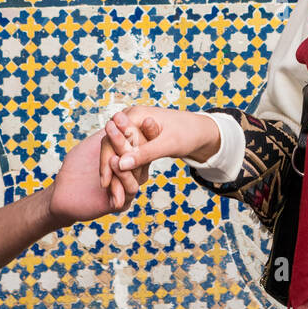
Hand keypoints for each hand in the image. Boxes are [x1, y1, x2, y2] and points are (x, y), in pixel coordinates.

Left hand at [47, 119, 159, 224]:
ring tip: (116, 135)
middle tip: (128, 120)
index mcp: (130, 159)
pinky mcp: (121, 202)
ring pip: (137, 170)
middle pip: (142, 154)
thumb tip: (126, 115)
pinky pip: (129, 188)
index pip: (143, 143)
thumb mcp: (94, 144)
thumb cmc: (76, 166)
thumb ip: (110, 134)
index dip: (146, 130)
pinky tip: (114, 161)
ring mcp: (128, 188)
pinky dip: (123, 174)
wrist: (62, 191)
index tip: (146, 116)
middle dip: (134, 135)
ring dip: (126, 151)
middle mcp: (133, 173)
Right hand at [99, 106, 220, 195]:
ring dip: (114, 171)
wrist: (201, 132)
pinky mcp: (138, 138)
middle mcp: (130, 119)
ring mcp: (133, 128)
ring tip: (113, 193)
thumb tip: (121, 165)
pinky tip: (120, 185)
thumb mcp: (168, 144)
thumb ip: (145, 153)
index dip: (107, 160)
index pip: (112, 137)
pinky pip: (125, 153)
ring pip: (116, 151)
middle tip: (107, 189)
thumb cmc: (188, 133)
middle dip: (108, 168)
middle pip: (110, 144)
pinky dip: (123, 169)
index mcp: (136, 114)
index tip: (106, 181)